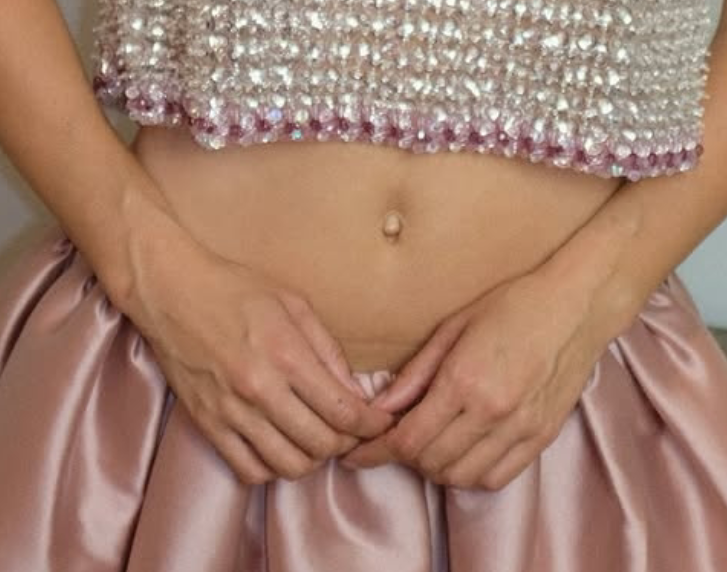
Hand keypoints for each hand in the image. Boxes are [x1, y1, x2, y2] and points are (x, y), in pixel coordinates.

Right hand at [119, 223, 394, 484]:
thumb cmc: (235, 289)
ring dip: (311, 459)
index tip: (378, 423)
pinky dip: (272, 468)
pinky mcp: (207, 423)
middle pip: (321, 444)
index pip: (343, 412)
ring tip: (315, 439)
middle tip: (349, 430)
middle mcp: (260, 389)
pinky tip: (279, 447)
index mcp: (287, 355)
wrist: (170, 290)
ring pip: (287, 465)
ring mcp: (230, 411)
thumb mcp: (294, 304)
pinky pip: (248, 470)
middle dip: (346, 443)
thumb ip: (328, 350)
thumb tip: (354, 391)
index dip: (370, 425)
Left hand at [340, 269, 610, 489]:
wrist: (576, 306)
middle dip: (404, 457)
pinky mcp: (543, 437)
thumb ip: (416, 374)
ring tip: (430, 444)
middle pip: (431, 462)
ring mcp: (521, 428)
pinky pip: (498, 478)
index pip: (408, 438)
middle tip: (397, 438)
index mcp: (464, 380)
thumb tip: (382, 408)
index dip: (376, 452)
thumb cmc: (511, 305)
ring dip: (436, 468)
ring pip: (462, 477)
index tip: (356, 456)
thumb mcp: (453, 328)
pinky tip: (464, 453)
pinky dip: (471, 475)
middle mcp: (493, 412)